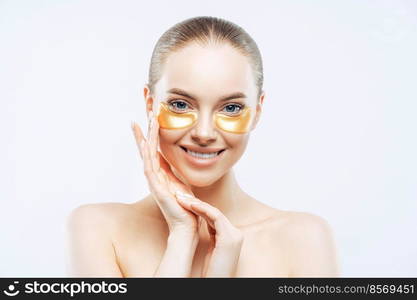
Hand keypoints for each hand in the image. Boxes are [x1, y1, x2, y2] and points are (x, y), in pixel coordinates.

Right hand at [131, 110, 197, 236]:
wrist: (186, 226)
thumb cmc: (185, 206)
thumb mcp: (180, 182)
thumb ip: (174, 171)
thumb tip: (174, 159)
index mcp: (160, 172)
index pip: (153, 148)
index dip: (150, 132)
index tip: (149, 115)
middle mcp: (154, 175)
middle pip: (146, 147)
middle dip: (145, 128)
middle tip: (145, 111)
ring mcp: (154, 181)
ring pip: (147, 154)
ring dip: (146, 137)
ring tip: (145, 120)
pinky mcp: (157, 189)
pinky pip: (150, 169)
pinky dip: (146, 155)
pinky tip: (144, 143)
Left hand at [176, 194, 243, 276]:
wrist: (217, 283)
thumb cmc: (213, 272)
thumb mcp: (212, 250)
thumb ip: (213, 236)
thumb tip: (205, 225)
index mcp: (232, 236)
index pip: (215, 217)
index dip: (200, 208)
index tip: (185, 202)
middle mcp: (236, 233)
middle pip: (215, 212)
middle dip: (197, 203)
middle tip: (181, 196)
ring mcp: (234, 235)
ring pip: (215, 212)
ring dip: (197, 204)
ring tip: (182, 198)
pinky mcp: (229, 238)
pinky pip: (215, 217)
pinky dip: (202, 209)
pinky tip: (190, 205)